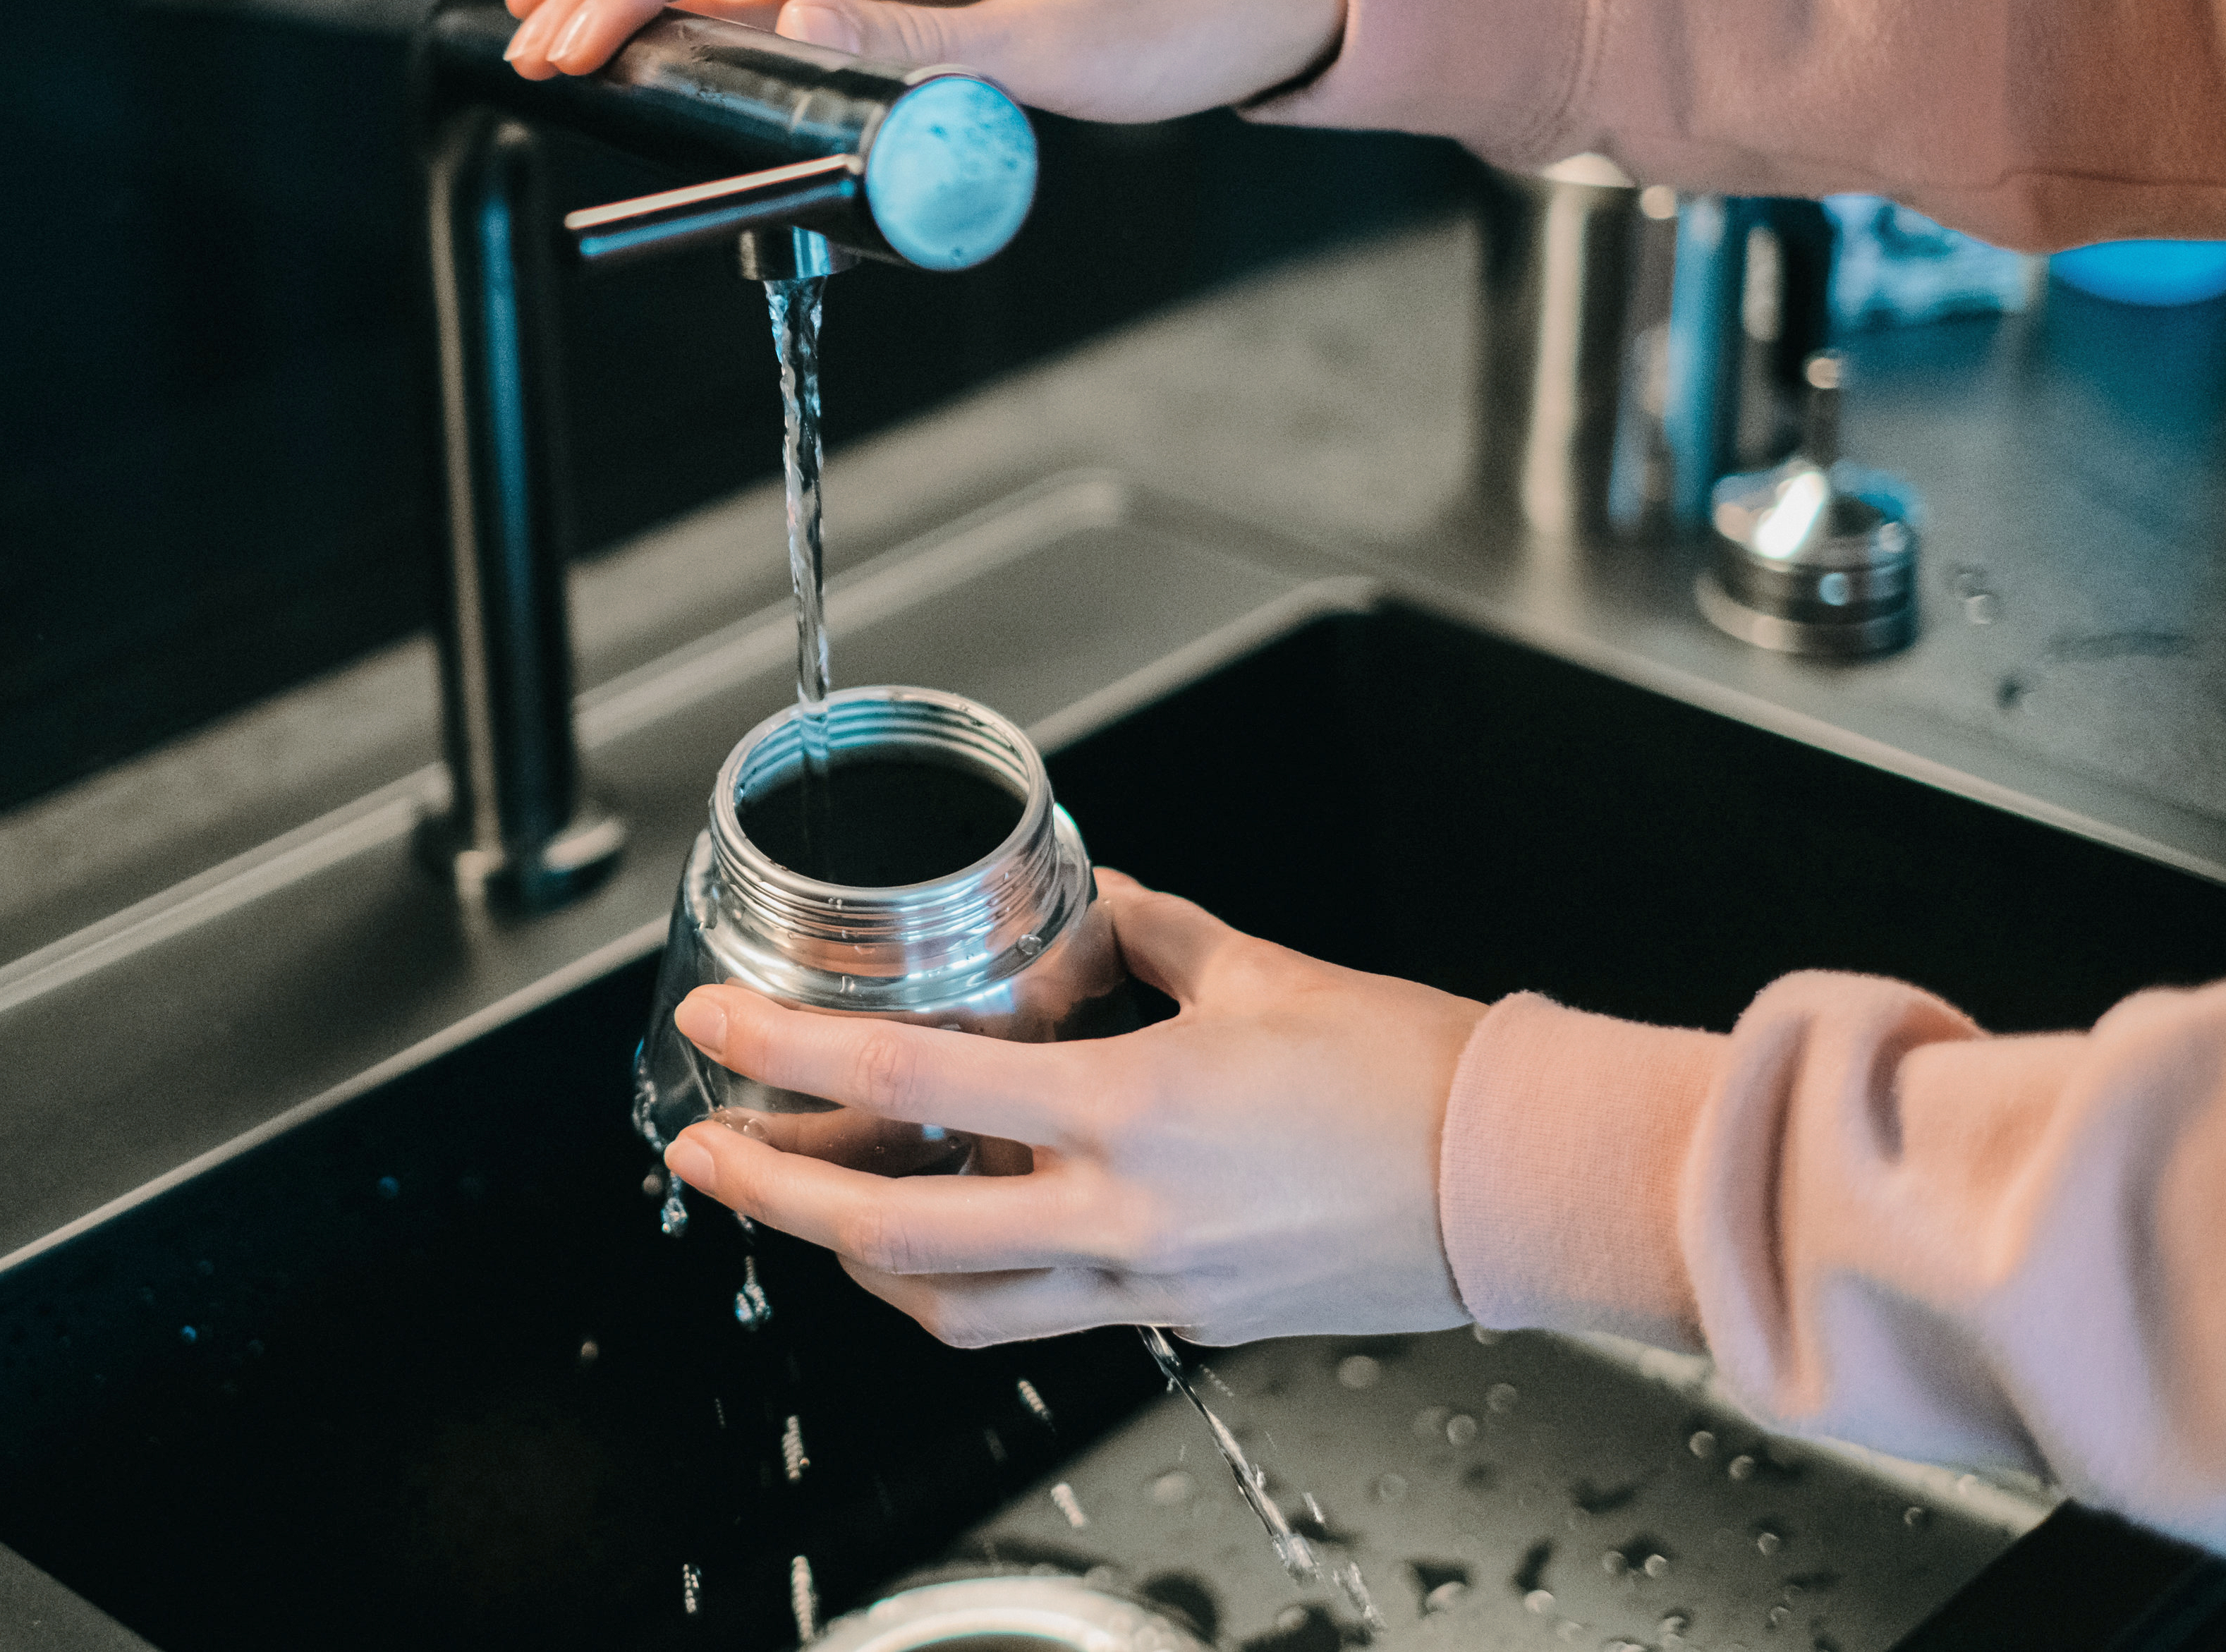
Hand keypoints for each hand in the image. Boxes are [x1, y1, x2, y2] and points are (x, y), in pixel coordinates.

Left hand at [659, 872, 1486, 1345]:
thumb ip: (1144, 936)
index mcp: (1130, 1107)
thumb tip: (1087, 909)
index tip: (717, 1027)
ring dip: (861, 1264)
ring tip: (814, 1208)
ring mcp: (1149, 1283)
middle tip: (705, 1156)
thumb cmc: (1411, 1072)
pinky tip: (955, 1235)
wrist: (1520, 1181)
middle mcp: (1122, 1214)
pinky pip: (1042, 1316)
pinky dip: (972, 1284)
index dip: (788, 1054)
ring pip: (953, 1306)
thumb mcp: (1257, 970)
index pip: (909, 1084)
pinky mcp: (1183, 1317)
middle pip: (891, 1234)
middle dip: (773, 1197)